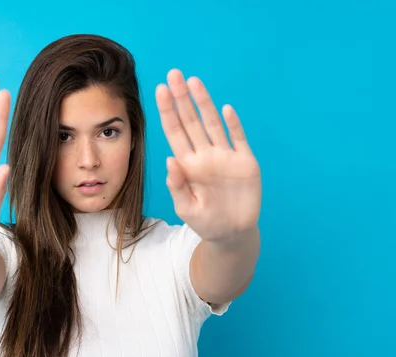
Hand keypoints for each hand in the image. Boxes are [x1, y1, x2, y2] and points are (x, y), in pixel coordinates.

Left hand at [155, 69, 261, 242]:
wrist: (232, 233)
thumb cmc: (205, 222)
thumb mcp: (186, 208)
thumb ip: (177, 186)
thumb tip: (170, 160)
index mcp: (187, 164)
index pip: (175, 132)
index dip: (168, 111)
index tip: (160, 90)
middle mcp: (204, 155)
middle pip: (191, 121)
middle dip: (182, 98)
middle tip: (174, 74)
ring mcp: (225, 156)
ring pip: (212, 124)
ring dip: (204, 102)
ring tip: (194, 81)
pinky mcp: (245, 162)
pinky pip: (238, 139)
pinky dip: (233, 124)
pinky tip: (225, 109)